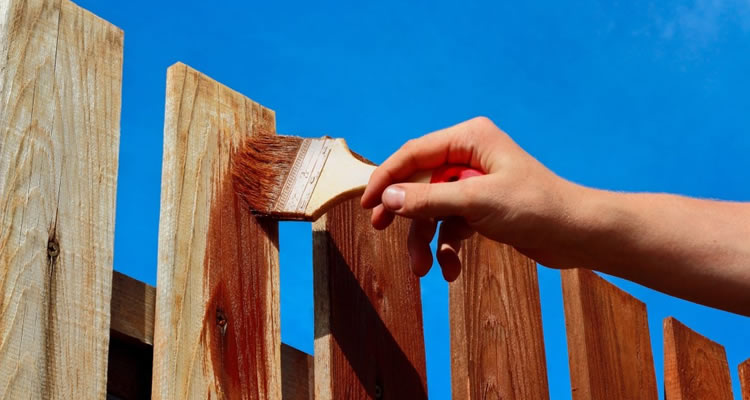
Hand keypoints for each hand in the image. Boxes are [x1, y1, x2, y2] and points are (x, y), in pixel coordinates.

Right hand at [361, 117, 580, 280]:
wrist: (578, 235)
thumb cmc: (536, 207)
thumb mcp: (476, 201)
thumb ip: (429, 198)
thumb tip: (388, 196)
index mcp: (469, 139)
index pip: (414, 153)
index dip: (386, 177)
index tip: (367, 204)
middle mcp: (469, 156)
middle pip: (419, 182)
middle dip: (405, 212)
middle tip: (381, 229)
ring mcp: (475, 184)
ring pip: (433, 209)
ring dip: (425, 239)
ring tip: (422, 269)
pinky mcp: (482, 208)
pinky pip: (451, 225)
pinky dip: (447, 248)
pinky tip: (451, 270)